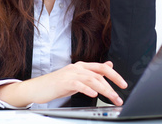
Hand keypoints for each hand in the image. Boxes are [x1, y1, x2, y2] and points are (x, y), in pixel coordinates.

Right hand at [0, 61, 126, 106]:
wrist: (37, 88)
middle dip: (112, 84)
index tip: (124, 84)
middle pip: (99, 73)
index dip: (115, 75)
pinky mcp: (64, 82)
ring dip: (104, 90)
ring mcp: (70, 74)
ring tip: (112, 98)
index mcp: (82, 66)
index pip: (102, 67)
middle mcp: (77, 68)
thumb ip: (92, 72)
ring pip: (92, 79)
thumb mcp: (77, 77)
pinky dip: (87, 90)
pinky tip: (94, 95)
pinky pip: (78, 85)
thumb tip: (109, 64)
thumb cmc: (57, 84)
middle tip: (120, 95)